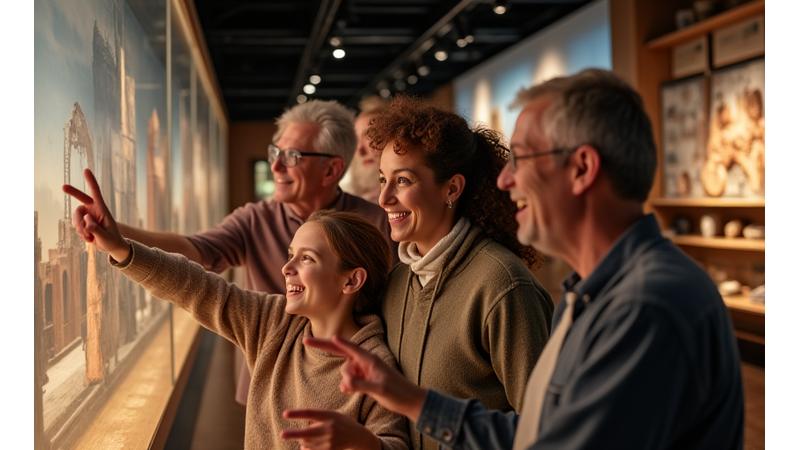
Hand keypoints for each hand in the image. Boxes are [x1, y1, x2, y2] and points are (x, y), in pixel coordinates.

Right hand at [62, 168, 129, 261]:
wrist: (111, 247)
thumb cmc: (112, 241)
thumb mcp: (106, 237)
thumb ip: (97, 230)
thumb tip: (87, 221)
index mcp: (102, 209)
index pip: (96, 193)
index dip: (91, 182)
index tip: (86, 170)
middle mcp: (94, 210)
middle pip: (81, 199)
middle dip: (72, 192)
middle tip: (63, 186)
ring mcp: (88, 216)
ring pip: (76, 216)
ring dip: (79, 227)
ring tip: (89, 237)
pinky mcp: (83, 222)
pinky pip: (76, 225)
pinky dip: (80, 232)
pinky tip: (89, 239)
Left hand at [281, 409, 379, 449]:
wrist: (357, 436)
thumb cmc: (340, 422)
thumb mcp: (331, 415)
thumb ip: (317, 418)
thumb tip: (301, 431)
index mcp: (328, 415)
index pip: (310, 413)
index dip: (297, 414)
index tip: (285, 414)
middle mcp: (329, 428)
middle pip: (306, 432)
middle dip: (293, 434)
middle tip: (282, 434)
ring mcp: (329, 441)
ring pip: (307, 442)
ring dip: (302, 440)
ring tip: (305, 437)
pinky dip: (305, 447)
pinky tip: (305, 445)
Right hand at [303, 336, 426, 421]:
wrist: (409, 400)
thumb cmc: (398, 392)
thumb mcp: (379, 390)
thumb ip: (360, 385)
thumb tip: (343, 382)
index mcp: (369, 359)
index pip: (347, 348)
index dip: (331, 343)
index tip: (316, 338)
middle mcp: (365, 362)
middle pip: (341, 355)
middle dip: (328, 353)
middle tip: (309, 345)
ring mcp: (364, 370)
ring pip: (345, 372)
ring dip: (345, 381)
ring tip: (356, 390)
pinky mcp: (364, 379)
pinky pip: (349, 380)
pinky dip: (347, 385)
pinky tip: (351, 391)